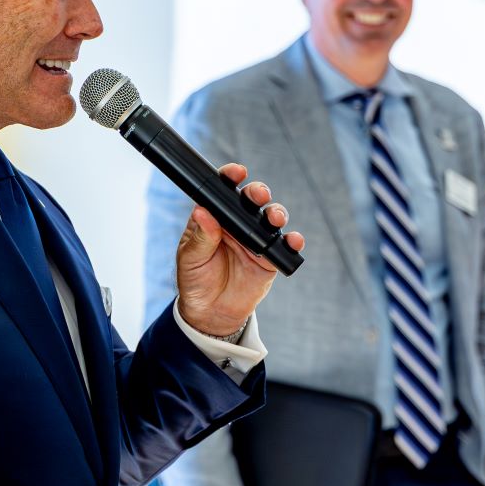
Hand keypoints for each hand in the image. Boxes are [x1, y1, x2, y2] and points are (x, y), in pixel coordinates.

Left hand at [175, 163, 303, 336]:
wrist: (211, 313)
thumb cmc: (196, 281)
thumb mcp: (190, 259)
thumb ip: (200, 237)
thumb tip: (201, 212)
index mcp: (215, 217)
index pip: (223, 191)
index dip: (231, 177)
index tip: (236, 172)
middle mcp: (237, 223)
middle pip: (252, 200)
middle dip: (258, 192)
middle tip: (258, 195)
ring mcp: (256, 239)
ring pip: (271, 218)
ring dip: (276, 213)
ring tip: (274, 218)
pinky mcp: (270, 258)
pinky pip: (284, 246)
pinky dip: (292, 241)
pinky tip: (293, 240)